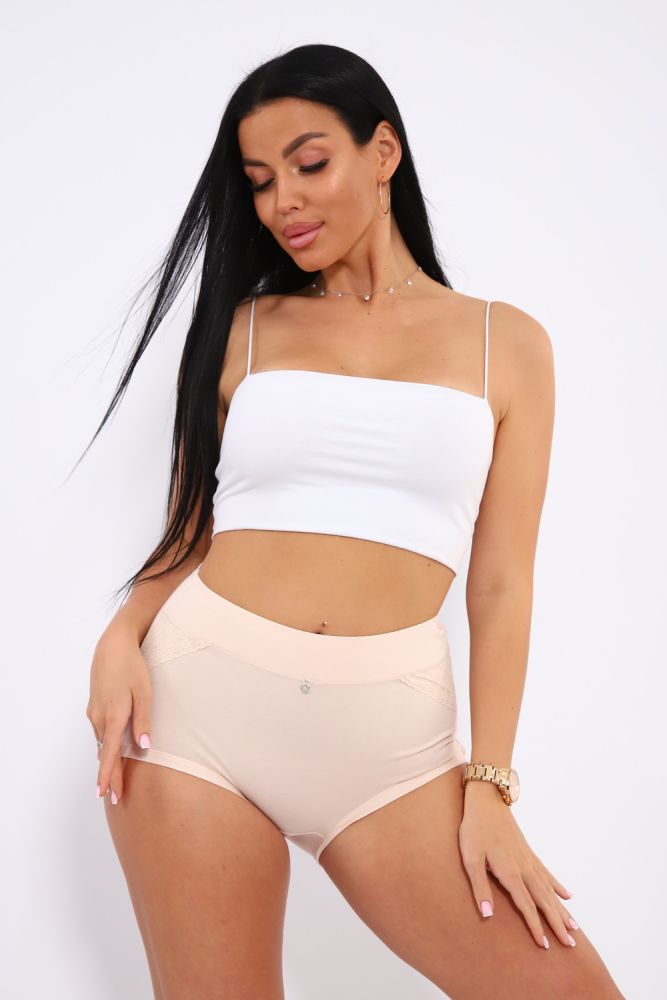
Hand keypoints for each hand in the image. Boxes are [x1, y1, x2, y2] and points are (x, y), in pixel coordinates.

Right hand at [85, 623, 152, 805]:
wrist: (112, 645)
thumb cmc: (132, 667)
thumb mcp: (144, 692)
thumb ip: (143, 721)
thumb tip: (144, 748)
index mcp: (113, 716)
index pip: (110, 754)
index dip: (108, 776)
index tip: (106, 795)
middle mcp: (99, 718)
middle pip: (104, 753)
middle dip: (107, 776)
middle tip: (111, 798)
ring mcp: (94, 712)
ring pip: (101, 742)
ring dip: (107, 760)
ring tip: (112, 780)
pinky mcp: (94, 706)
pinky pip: (100, 731)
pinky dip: (105, 745)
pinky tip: (109, 751)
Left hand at [458, 780, 578, 948]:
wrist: (487, 799)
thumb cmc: (475, 828)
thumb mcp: (470, 857)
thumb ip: (479, 887)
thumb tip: (488, 915)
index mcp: (510, 873)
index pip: (526, 906)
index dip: (535, 927)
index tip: (545, 946)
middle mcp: (524, 868)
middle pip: (544, 901)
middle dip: (557, 924)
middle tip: (570, 944)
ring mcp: (528, 859)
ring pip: (549, 890)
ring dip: (561, 909)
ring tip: (575, 927)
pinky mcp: (528, 852)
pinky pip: (547, 873)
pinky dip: (557, 886)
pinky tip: (567, 895)